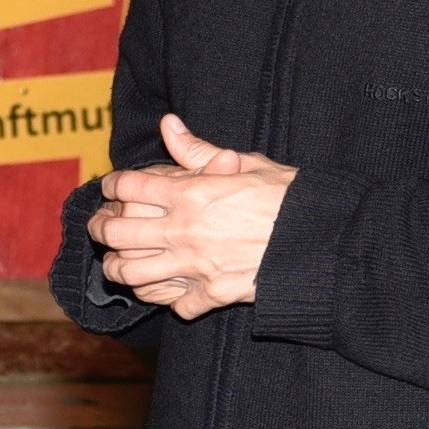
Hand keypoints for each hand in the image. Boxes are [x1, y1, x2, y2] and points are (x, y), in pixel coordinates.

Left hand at [88, 113, 297, 318]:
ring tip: (117, 262)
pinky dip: (159, 297)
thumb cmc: (292, 200)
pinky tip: (160, 287)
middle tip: (100, 226)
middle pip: (115, 231)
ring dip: (117, 267)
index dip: (112, 184)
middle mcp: (185, 230)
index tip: (111, 187)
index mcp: (192, 193)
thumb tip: (168, 126)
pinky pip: (169, 303)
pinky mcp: (212, 295)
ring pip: (130, 273)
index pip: (128, 186)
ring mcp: (195, 266)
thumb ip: (200, 151)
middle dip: (100, 227)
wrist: (328, 243)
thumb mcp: (250, 165)